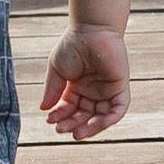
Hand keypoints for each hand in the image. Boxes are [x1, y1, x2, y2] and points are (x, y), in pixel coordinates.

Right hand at [40, 24, 130, 138]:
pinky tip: (95, 125)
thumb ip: (53, 90)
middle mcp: (92, 91)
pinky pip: (118, 109)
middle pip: (84, 115)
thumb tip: (43, 109)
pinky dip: (108, 120)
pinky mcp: (120, 87)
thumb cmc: (73, 45)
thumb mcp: (57, 70)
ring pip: (101, 116)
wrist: (91, 29)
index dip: (60, 116)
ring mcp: (106, 90)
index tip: (50, 120)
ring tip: (77, 134)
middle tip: (61, 129)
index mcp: (77, 87)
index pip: (69, 109)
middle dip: (72, 125)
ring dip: (90, 128)